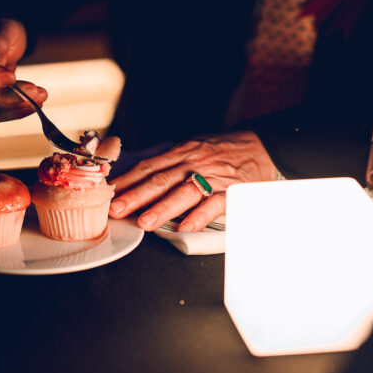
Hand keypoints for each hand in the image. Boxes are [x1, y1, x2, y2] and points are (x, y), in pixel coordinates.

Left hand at [108, 131, 277, 231]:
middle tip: (116, 209)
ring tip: (145, 222)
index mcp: (181, 152)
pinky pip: (214, 204)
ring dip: (163, 208)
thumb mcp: (193, 146)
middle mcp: (194, 162)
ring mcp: (212, 176)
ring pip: (184, 193)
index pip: (148, 167)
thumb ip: (169, 162)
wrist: (262, 145)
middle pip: (160, 180)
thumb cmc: (223, 150)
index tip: (110, 193)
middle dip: (136, 196)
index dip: (127, 181)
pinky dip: (199, 216)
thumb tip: (139, 176)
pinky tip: (186, 227)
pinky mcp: (231, 190)